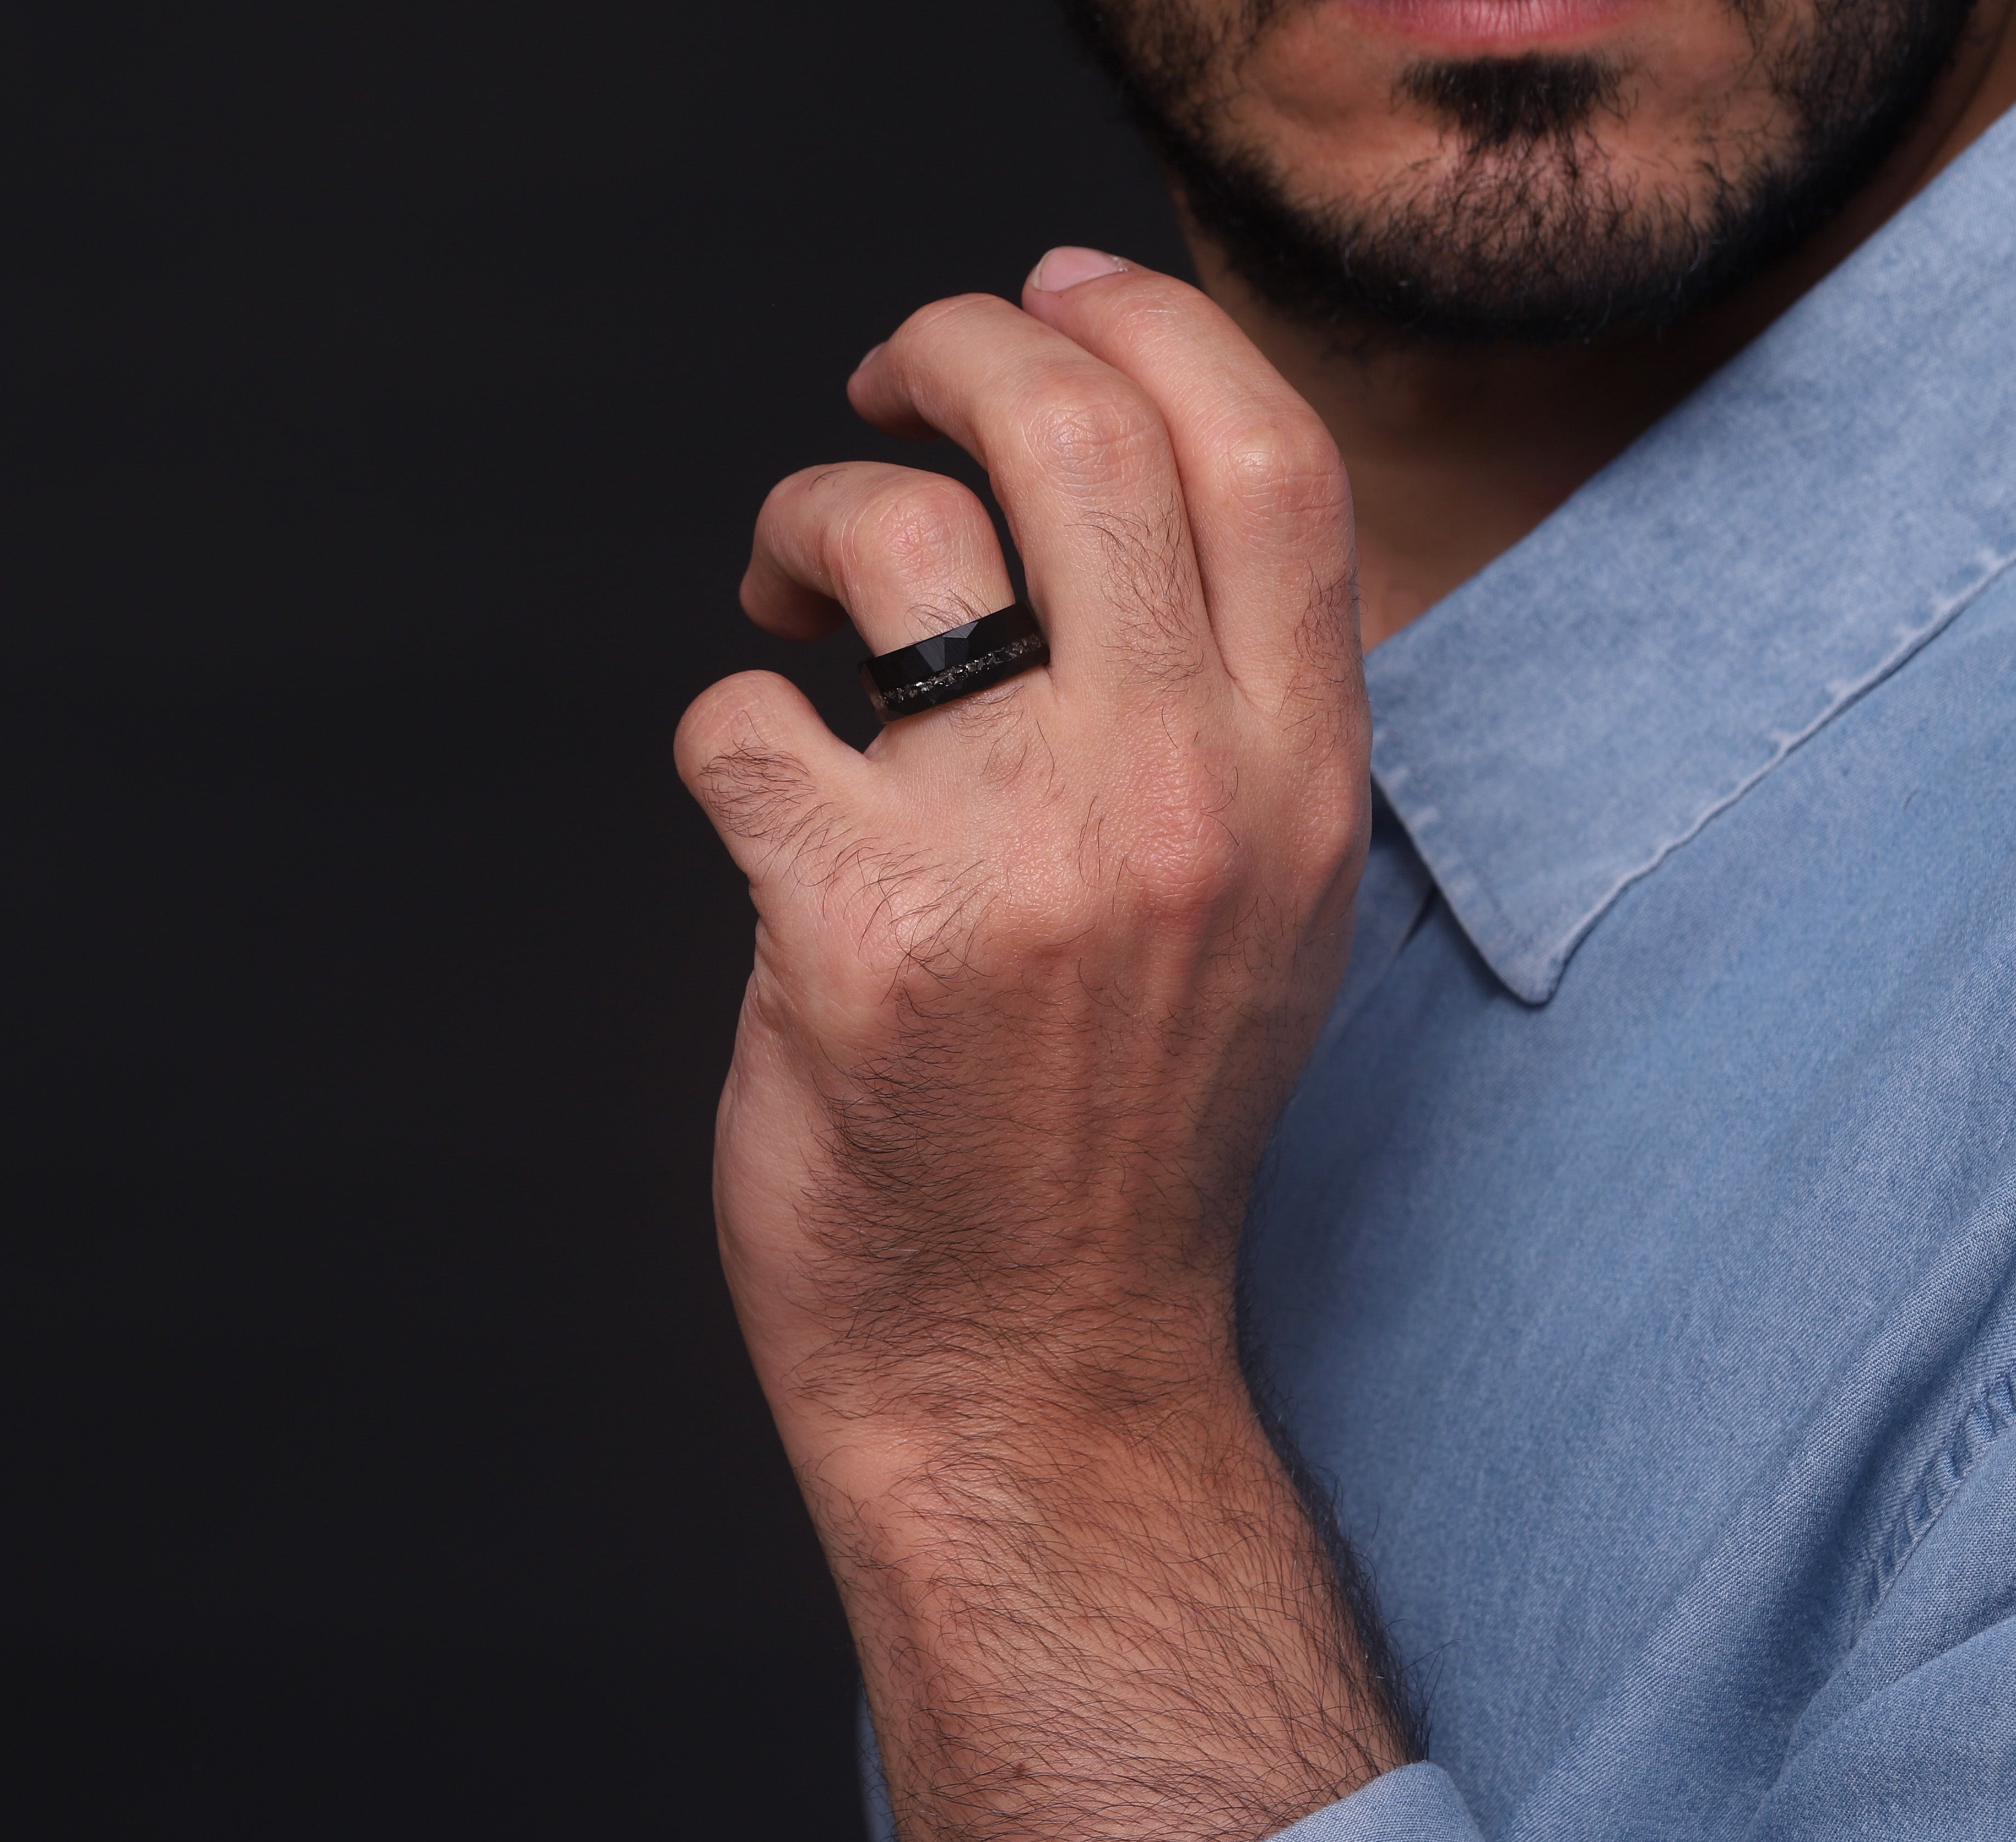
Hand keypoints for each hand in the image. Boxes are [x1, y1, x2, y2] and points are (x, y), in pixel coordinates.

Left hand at [679, 251, 1367, 1425]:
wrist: (1034, 1363)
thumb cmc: (1119, 1130)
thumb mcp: (1250, 915)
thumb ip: (1217, 722)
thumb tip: (1099, 522)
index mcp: (1298, 786)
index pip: (1262, 453)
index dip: (1144, 325)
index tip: (1049, 300)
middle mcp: (1183, 796)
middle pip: (1075, 433)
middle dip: (953, 347)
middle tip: (886, 380)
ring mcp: (1024, 858)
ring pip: (890, 540)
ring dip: (803, 522)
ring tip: (784, 592)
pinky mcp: (858, 928)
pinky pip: (739, 722)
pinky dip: (722, 731)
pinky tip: (755, 799)